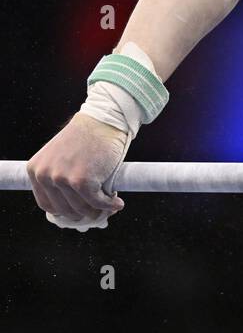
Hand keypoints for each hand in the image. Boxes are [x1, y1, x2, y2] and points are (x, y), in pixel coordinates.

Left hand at [27, 112, 128, 229]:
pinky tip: (117, 203)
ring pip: (81, 209)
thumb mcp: (60, 157)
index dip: (65, 211)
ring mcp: (63, 179)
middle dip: (82, 213)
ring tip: (109, 205)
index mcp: (35, 169)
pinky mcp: (83, 182)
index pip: (47, 204)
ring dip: (97, 211)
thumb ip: (58, 179)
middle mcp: (45, 175)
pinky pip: (97, 203)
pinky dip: (109, 205)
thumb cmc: (86, 136)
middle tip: (97, 210)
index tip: (78, 211)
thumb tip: (71, 211)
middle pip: (64, 210)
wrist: (104, 119)